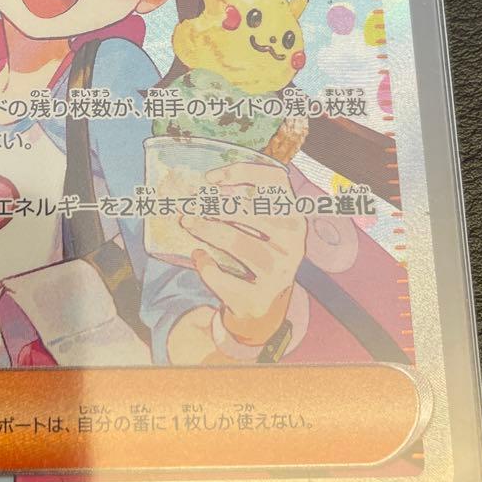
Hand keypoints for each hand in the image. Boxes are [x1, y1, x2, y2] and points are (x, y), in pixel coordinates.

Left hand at [179, 159, 306, 347]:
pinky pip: (225, 277)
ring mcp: (280, 272)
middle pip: (253, 212)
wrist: (263, 308)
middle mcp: (293, 243)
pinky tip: (199, 257)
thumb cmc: (255, 255)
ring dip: (208, 230)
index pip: (275, 181)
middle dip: (215, 206)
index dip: (242, 172)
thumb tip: (198, 189)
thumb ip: (239, 206)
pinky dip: (206, 266)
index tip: (210, 177)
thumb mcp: (258, 229)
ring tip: (187, 222)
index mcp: (293, 218)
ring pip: (240, 243)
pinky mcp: (261, 297)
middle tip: (189, 206)